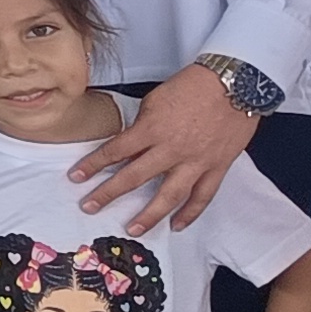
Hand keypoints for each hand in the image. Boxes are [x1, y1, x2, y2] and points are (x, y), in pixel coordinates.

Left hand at [71, 66, 260, 229]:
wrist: (234, 82)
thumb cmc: (193, 86)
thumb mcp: (155, 100)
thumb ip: (142, 126)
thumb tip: (131, 147)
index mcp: (152, 129)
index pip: (115, 151)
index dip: (93, 164)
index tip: (76, 176)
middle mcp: (172, 149)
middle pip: (134, 177)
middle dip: (109, 193)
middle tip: (89, 207)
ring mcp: (196, 161)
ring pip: (169, 195)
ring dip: (149, 215)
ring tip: (133, 229)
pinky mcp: (217, 167)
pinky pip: (203, 196)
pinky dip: (191, 213)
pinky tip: (177, 225)